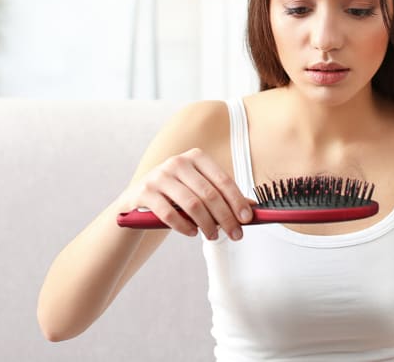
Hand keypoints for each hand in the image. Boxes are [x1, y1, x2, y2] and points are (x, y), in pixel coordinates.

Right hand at [118, 148, 252, 239]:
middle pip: (209, 193)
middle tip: (236, 234)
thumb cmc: (177, 193)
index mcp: (196, 157)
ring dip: (207, 224)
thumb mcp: (199, 189)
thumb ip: (223, 196)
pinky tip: (192, 233)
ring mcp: (159, 176)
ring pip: (191, 204)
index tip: (247, 219)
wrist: (140, 197)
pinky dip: (184, 226)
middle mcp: (178, 162)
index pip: (223, 180)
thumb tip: (253, 207)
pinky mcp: (145, 192)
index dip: (237, 200)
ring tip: (214, 236)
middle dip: (225, 217)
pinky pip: (169, 213)